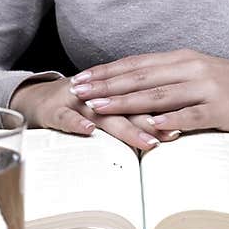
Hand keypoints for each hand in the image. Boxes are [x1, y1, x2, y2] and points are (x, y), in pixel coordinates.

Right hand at [7, 78, 182, 152]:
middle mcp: (98, 92)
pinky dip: (75, 123)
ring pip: (104, 114)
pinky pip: (64, 118)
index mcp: (116, 88)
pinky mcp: (52, 111)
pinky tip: (89, 131)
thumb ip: (140, 114)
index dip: (168, 105)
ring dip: (126, 127)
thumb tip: (180, 127)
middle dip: (154, 119)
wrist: (38, 98)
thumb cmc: (83, 107)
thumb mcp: (112, 108)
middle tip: (176, 133)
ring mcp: (75, 101)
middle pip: (131, 104)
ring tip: (148, 141)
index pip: (146, 94)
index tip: (189, 118)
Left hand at [66, 50, 228, 134]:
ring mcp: (206, 88)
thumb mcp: (196, 75)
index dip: (106, 71)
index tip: (80, 78)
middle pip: (140, 77)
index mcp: (182, 59)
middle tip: (78, 91)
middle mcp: (191, 69)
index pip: (136, 63)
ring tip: (100, 107)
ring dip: (126, 101)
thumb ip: (166, 79)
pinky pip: (190, 115)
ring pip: (158, 94)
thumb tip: (130, 88)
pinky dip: (168, 120)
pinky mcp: (220, 109)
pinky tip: (149, 125)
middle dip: (106, 85)